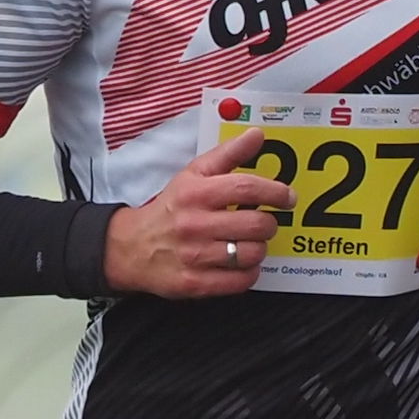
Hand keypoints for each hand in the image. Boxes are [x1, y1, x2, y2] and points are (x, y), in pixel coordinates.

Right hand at [103, 128, 291, 298]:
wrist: (131, 247)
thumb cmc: (171, 208)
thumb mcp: (193, 175)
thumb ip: (228, 154)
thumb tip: (257, 135)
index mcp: (196, 192)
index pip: (246, 188)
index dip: (275, 192)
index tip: (287, 197)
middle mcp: (194, 224)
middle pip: (256, 224)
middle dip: (269, 224)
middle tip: (263, 223)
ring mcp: (194, 256)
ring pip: (252, 254)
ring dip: (259, 249)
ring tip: (248, 243)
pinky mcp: (194, 283)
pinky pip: (241, 281)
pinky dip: (249, 273)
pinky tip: (240, 264)